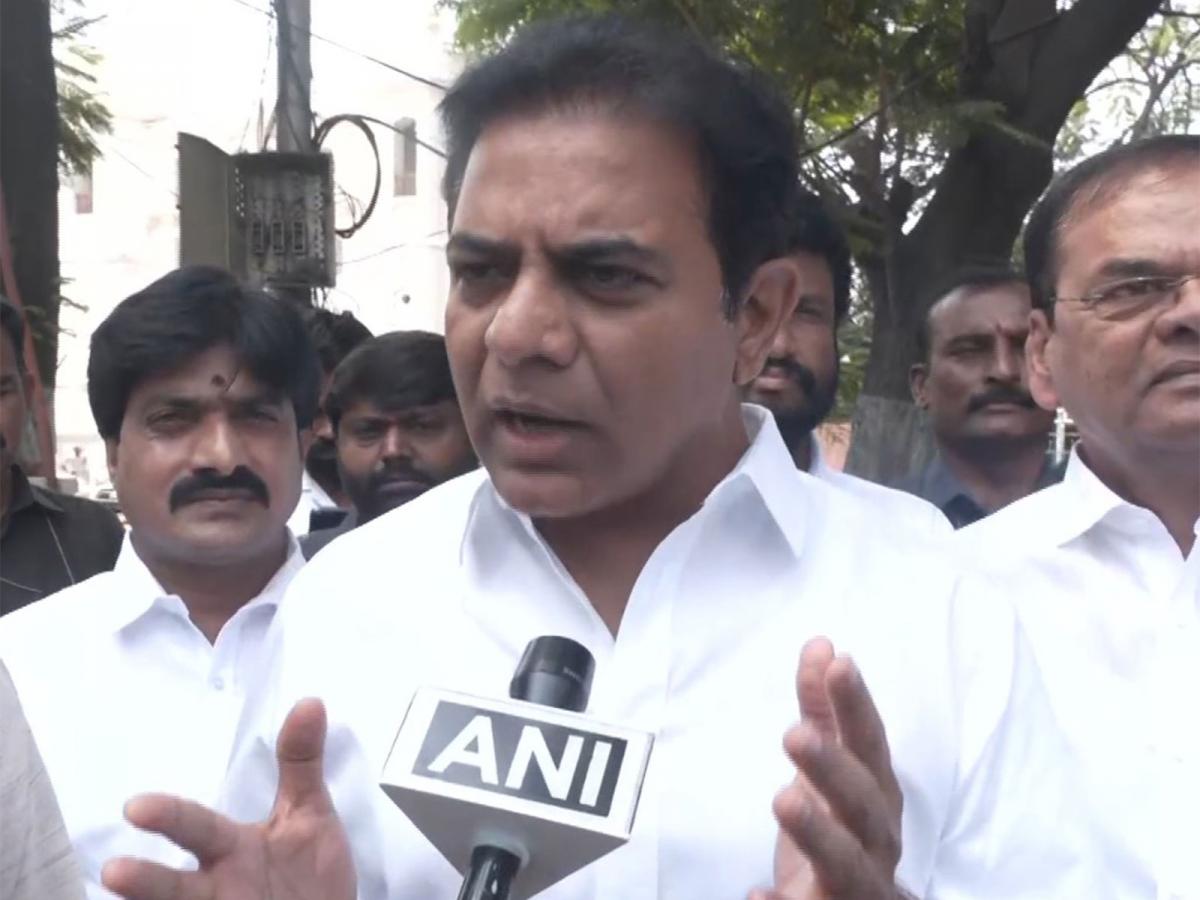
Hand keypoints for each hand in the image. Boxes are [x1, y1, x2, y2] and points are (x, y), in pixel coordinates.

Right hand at [102, 698, 355, 899]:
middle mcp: (216, 883)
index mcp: (230, 846)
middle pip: (174, 884)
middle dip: (145, 879)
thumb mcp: (310, 813)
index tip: (135, 807)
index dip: (168, 815)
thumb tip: (311, 702)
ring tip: (120, 885)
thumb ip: (301, 763)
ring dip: (154, 899)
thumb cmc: (310, 868)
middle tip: (113, 872)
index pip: (195, 827)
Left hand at [750, 638, 904, 899]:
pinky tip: (758, 892)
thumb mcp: (833, 768)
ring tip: (784, 800)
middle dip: (835, 769)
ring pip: (848, 865)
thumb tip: (820, 646)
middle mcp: (877, 843)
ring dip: (818, 834)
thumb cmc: (845, 832)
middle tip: (794, 734)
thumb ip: (824, 712)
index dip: (857, 706)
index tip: (838, 664)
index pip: (871, 746)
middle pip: (864, 806)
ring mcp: (859, 887)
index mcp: (878, 799)